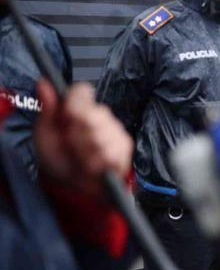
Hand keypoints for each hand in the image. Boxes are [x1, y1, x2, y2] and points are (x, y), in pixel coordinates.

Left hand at [34, 81, 132, 196]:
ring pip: (102, 133)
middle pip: (93, 113)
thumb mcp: (45, 134)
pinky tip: (93, 165)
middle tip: (72, 145)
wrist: (73, 186)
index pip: (82, 91)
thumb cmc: (58, 159)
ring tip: (81, 158)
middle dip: (77, 134)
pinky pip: (112, 150)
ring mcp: (114, 131)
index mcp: (79, 108)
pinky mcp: (124, 147)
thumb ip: (47, 109)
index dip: (74, 103)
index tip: (67, 117)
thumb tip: (44, 84)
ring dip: (87, 151)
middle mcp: (99, 116)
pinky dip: (98, 162)